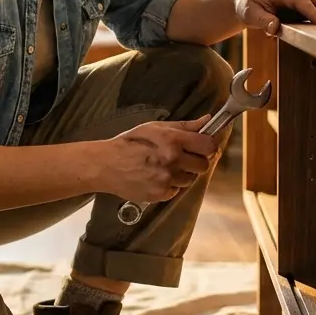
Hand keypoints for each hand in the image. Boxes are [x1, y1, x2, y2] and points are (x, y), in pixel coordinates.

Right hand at [98, 115, 220, 203]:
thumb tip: (207, 120)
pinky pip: (176, 191)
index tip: (203, 146)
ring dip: (183, 174)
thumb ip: (185, 126)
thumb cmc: (130, 143)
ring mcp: (167, 179)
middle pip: (203, 165)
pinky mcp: (161, 193)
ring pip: (190, 179)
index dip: (208, 146)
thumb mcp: (155, 127)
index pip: (208, 145)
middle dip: (196, 161)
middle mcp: (172, 160)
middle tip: (182, 158)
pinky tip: (157, 177)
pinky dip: (170, 186)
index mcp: (173, 140)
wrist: (107, 164)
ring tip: (165, 167)